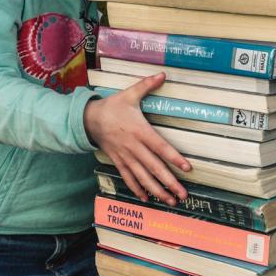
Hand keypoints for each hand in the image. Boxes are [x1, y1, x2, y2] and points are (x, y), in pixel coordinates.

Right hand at [83, 72, 189, 203]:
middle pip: (154, 167)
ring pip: (143, 177)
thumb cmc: (113, 106)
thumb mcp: (130, 94)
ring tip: (170, 201)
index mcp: (140, 130)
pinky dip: (137, 189)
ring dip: (157, 190)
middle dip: (170, 182)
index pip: (160, 147)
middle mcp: (134, 147)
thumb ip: (147, 85)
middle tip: (183, 195)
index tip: (187, 168)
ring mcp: (126, 156)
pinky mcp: (118, 161)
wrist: (88, 119)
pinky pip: (129, 178)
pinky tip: (147, 198)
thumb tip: (163, 74)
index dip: (174, 158)